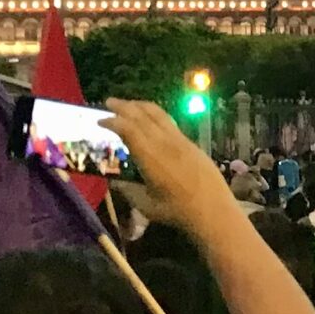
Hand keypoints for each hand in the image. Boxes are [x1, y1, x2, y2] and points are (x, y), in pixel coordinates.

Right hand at [102, 100, 234, 233]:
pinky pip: (169, 122)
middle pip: (142, 116)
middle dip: (123, 106)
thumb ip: (127, 191)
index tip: (100, 120)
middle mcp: (165, 143)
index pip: (128, 129)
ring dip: (140, 106)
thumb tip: (114, 181)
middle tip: (109, 102)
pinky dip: (155, 115)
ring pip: (158, 115)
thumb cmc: (177, 211)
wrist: (214, 211)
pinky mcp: (191, 144)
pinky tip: (151, 119)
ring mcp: (180, 141)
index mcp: (150, 157)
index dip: (112, 121)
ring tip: (129, 104)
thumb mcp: (145, 205)